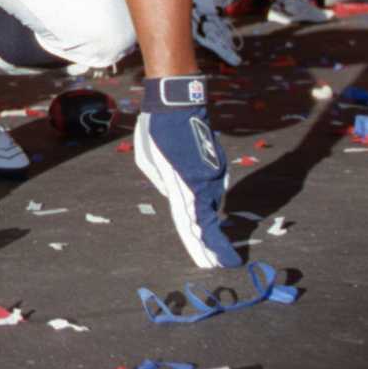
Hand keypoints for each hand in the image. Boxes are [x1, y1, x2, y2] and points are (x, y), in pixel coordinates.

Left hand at [132, 76, 240, 268]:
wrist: (177, 103)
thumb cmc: (156, 130)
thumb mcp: (147, 159)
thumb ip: (161, 182)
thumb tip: (174, 196)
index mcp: (181, 183)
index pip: (190, 222)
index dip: (200, 245)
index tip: (209, 263)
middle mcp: (201, 182)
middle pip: (207, 220)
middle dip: (213, 245)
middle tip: (220, 265)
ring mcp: (213, 173)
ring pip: (212, 205)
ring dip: (212, 225)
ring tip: (216, 251)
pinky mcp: (218, 164)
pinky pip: (214, 189)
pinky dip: (212, 204)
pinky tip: (210, 217)